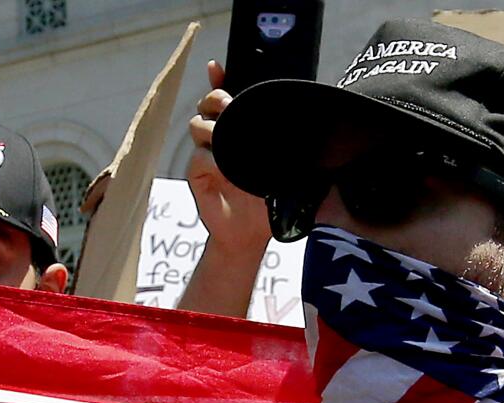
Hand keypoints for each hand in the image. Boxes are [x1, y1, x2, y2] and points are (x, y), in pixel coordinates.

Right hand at [186, 61, 271, 254]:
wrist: (248, 234)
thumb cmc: (266, 200)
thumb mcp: (282, 171)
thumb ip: (288, 148)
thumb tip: (307, 127)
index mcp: (240, 132)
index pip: (226, 97)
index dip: (219, 79)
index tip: (216, 67)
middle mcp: (220, 138)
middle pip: (207, 104)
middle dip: (214, 97)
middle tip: (227, 103)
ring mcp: (207, 154)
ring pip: (198, 125)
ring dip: (213, 128)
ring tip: (226, 138)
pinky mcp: (197, 173)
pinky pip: (199, 157)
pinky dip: (212, 161)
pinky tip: (225, 171)